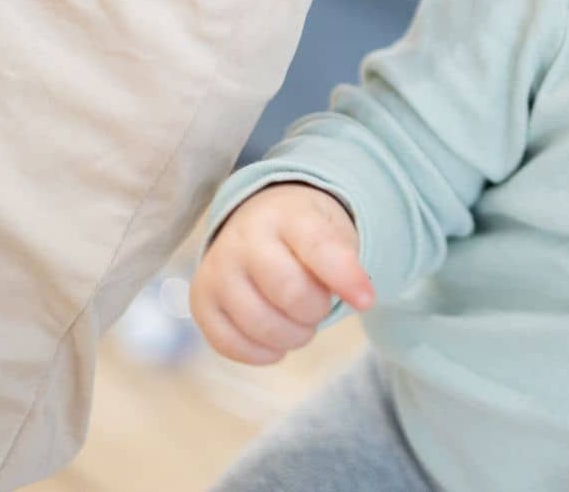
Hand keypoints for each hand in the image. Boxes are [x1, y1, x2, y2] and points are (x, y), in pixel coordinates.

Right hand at [189, 182, 374, 364]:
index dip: (346, 278)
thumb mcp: (334, 231)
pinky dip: (262, 353)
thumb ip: (346, 263)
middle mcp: (244, 238)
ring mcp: (217, 269)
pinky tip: (276, 341)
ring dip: (294, 336)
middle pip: (290, 293)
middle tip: (319, 304)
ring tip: (300, 321)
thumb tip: (360, 300)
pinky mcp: (201, 301)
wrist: (258, 220)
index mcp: (286, 214)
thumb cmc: (305, 234)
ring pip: (260, 324)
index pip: (318, 247)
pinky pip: (230, 344)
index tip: (367, 302)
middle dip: (317, 310)